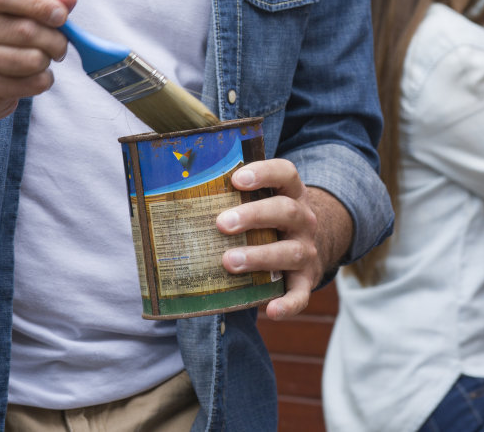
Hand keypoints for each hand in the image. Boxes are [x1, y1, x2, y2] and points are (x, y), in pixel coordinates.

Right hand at [0, 0, 75, 124]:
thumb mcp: (12, 11)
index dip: (40, 4)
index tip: (61, 16)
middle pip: (26, 30)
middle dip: (55, 39)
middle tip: (59, 44)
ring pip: (33, 59)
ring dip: (48, 61)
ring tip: (40, 59)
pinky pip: (32, 82)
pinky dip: (43, 80)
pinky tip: (31, 77)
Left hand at [216, 159, 350, 319]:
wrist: (308, 247)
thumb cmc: (270, 221)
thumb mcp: (264, 201)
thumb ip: (234, 196)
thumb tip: (175, 193)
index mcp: (292, 194)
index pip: (285, 174)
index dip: (264, 173)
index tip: (236, 179)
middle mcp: (304, 220)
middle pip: (285, 211)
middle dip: (253, 215)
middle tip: (222, 223)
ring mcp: (307, 251)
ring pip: (290, 252)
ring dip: (260, 256)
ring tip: (229, 261)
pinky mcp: (305, 281)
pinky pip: (301, 294)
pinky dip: (288, 304)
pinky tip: (271, 310)